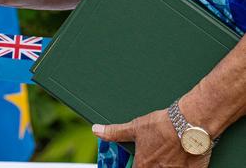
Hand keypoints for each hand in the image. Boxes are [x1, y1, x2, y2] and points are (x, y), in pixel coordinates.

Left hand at [92, 109, 210, 167]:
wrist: (190, 123)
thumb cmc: (163, 125)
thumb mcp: (134, 127)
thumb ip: (114, 132)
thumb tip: (96, 130)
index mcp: (144, 165)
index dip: (135, 166)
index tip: (138, 162)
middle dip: (151, 165)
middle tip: (155, 157)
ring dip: (165, 165)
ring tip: (167, 156)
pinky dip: (182, 166)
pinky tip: (182, 159)